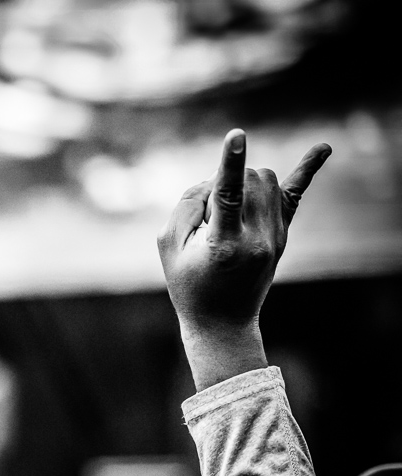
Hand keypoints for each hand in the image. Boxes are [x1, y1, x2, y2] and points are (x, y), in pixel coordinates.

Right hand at [157, 129, 330, 389]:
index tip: (237, 134)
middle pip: (244, 180)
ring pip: (265, 179)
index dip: (229, 163)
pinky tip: (324, 147)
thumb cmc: (188, 284)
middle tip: (206, 218)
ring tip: (225, 212)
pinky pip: (296, 194)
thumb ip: (185, 206)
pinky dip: (308, 168)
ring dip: (242, 181)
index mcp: (223, 245)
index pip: (228, 196)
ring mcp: (275, 236)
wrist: (222, 322)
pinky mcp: (282, 234)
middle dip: (220, 183)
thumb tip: (214, 180)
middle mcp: (257, 239)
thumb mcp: (169, 248)